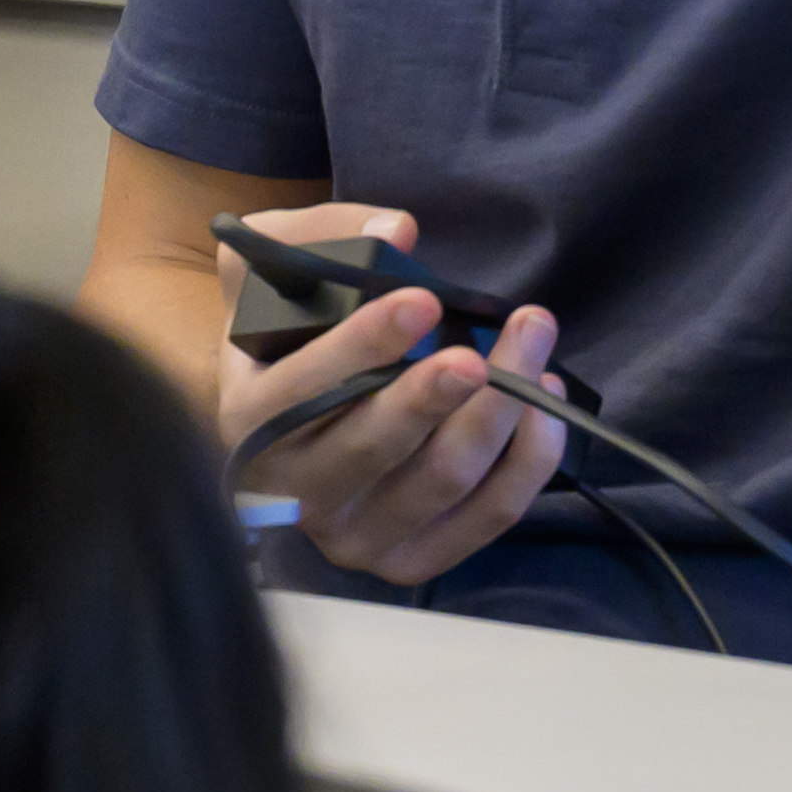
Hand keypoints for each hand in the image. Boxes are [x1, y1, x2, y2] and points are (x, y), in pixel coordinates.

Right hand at [211, 202, 570, 581]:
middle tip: (491, 344)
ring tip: (533, 348)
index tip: (421, 299)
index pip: (303, 388)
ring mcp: (353, 538)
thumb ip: (322, 236)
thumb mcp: (265, 268)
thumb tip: (397, 229)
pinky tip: (543, 406)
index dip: (363, 344)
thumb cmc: (282, 335)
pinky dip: (527, 461)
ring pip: (442, 480)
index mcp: (249, 420)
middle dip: (439, 391)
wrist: (286, 418)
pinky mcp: (409, 562)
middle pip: (376, 446)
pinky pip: (487, 516)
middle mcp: (293, 493)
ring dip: (501, 412)